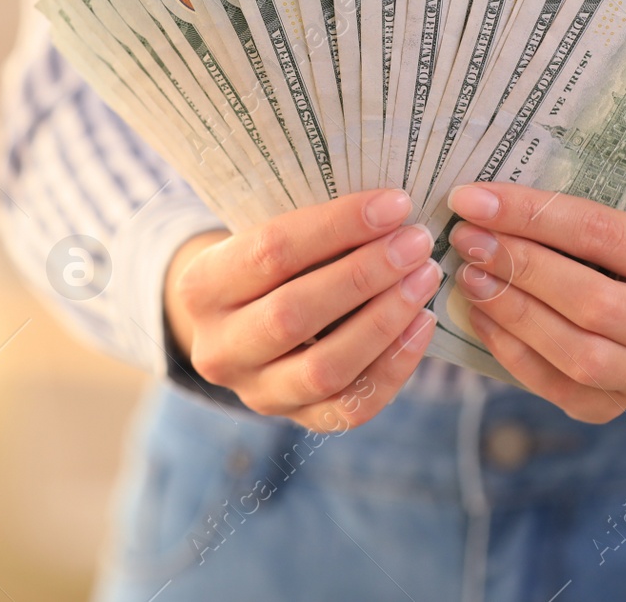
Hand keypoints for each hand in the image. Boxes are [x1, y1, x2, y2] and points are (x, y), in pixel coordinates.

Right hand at [164, 189, 440, 430]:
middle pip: (294, 313)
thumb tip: (391, 208)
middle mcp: (218, 348)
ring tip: (424, 279)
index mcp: (201, 287)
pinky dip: (394, 366)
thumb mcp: (266, 237)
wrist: (243, 323)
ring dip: (384, 320)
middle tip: (415, 243)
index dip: (338, 226)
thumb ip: (313, 229)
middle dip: (365, 274)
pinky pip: (351, 407)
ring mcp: (255, 393)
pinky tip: (422, 324)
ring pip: (324, 367)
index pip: (271, 251)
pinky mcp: (296, 420)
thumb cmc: (269, 266)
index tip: (394, 205)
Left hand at [447, 183, 625, 422]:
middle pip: (592, 301)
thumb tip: (479, 205)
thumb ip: (565, 215)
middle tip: (468, 240)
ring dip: (512, 312)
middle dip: (519, 268)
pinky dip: (511, 351)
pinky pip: (558, 388)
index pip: (601, 233)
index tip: (472, 200)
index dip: (530, 215)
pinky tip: (480, 316)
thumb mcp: (620, 218)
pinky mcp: (617, 406)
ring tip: (471, 278)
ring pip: (577, 354)